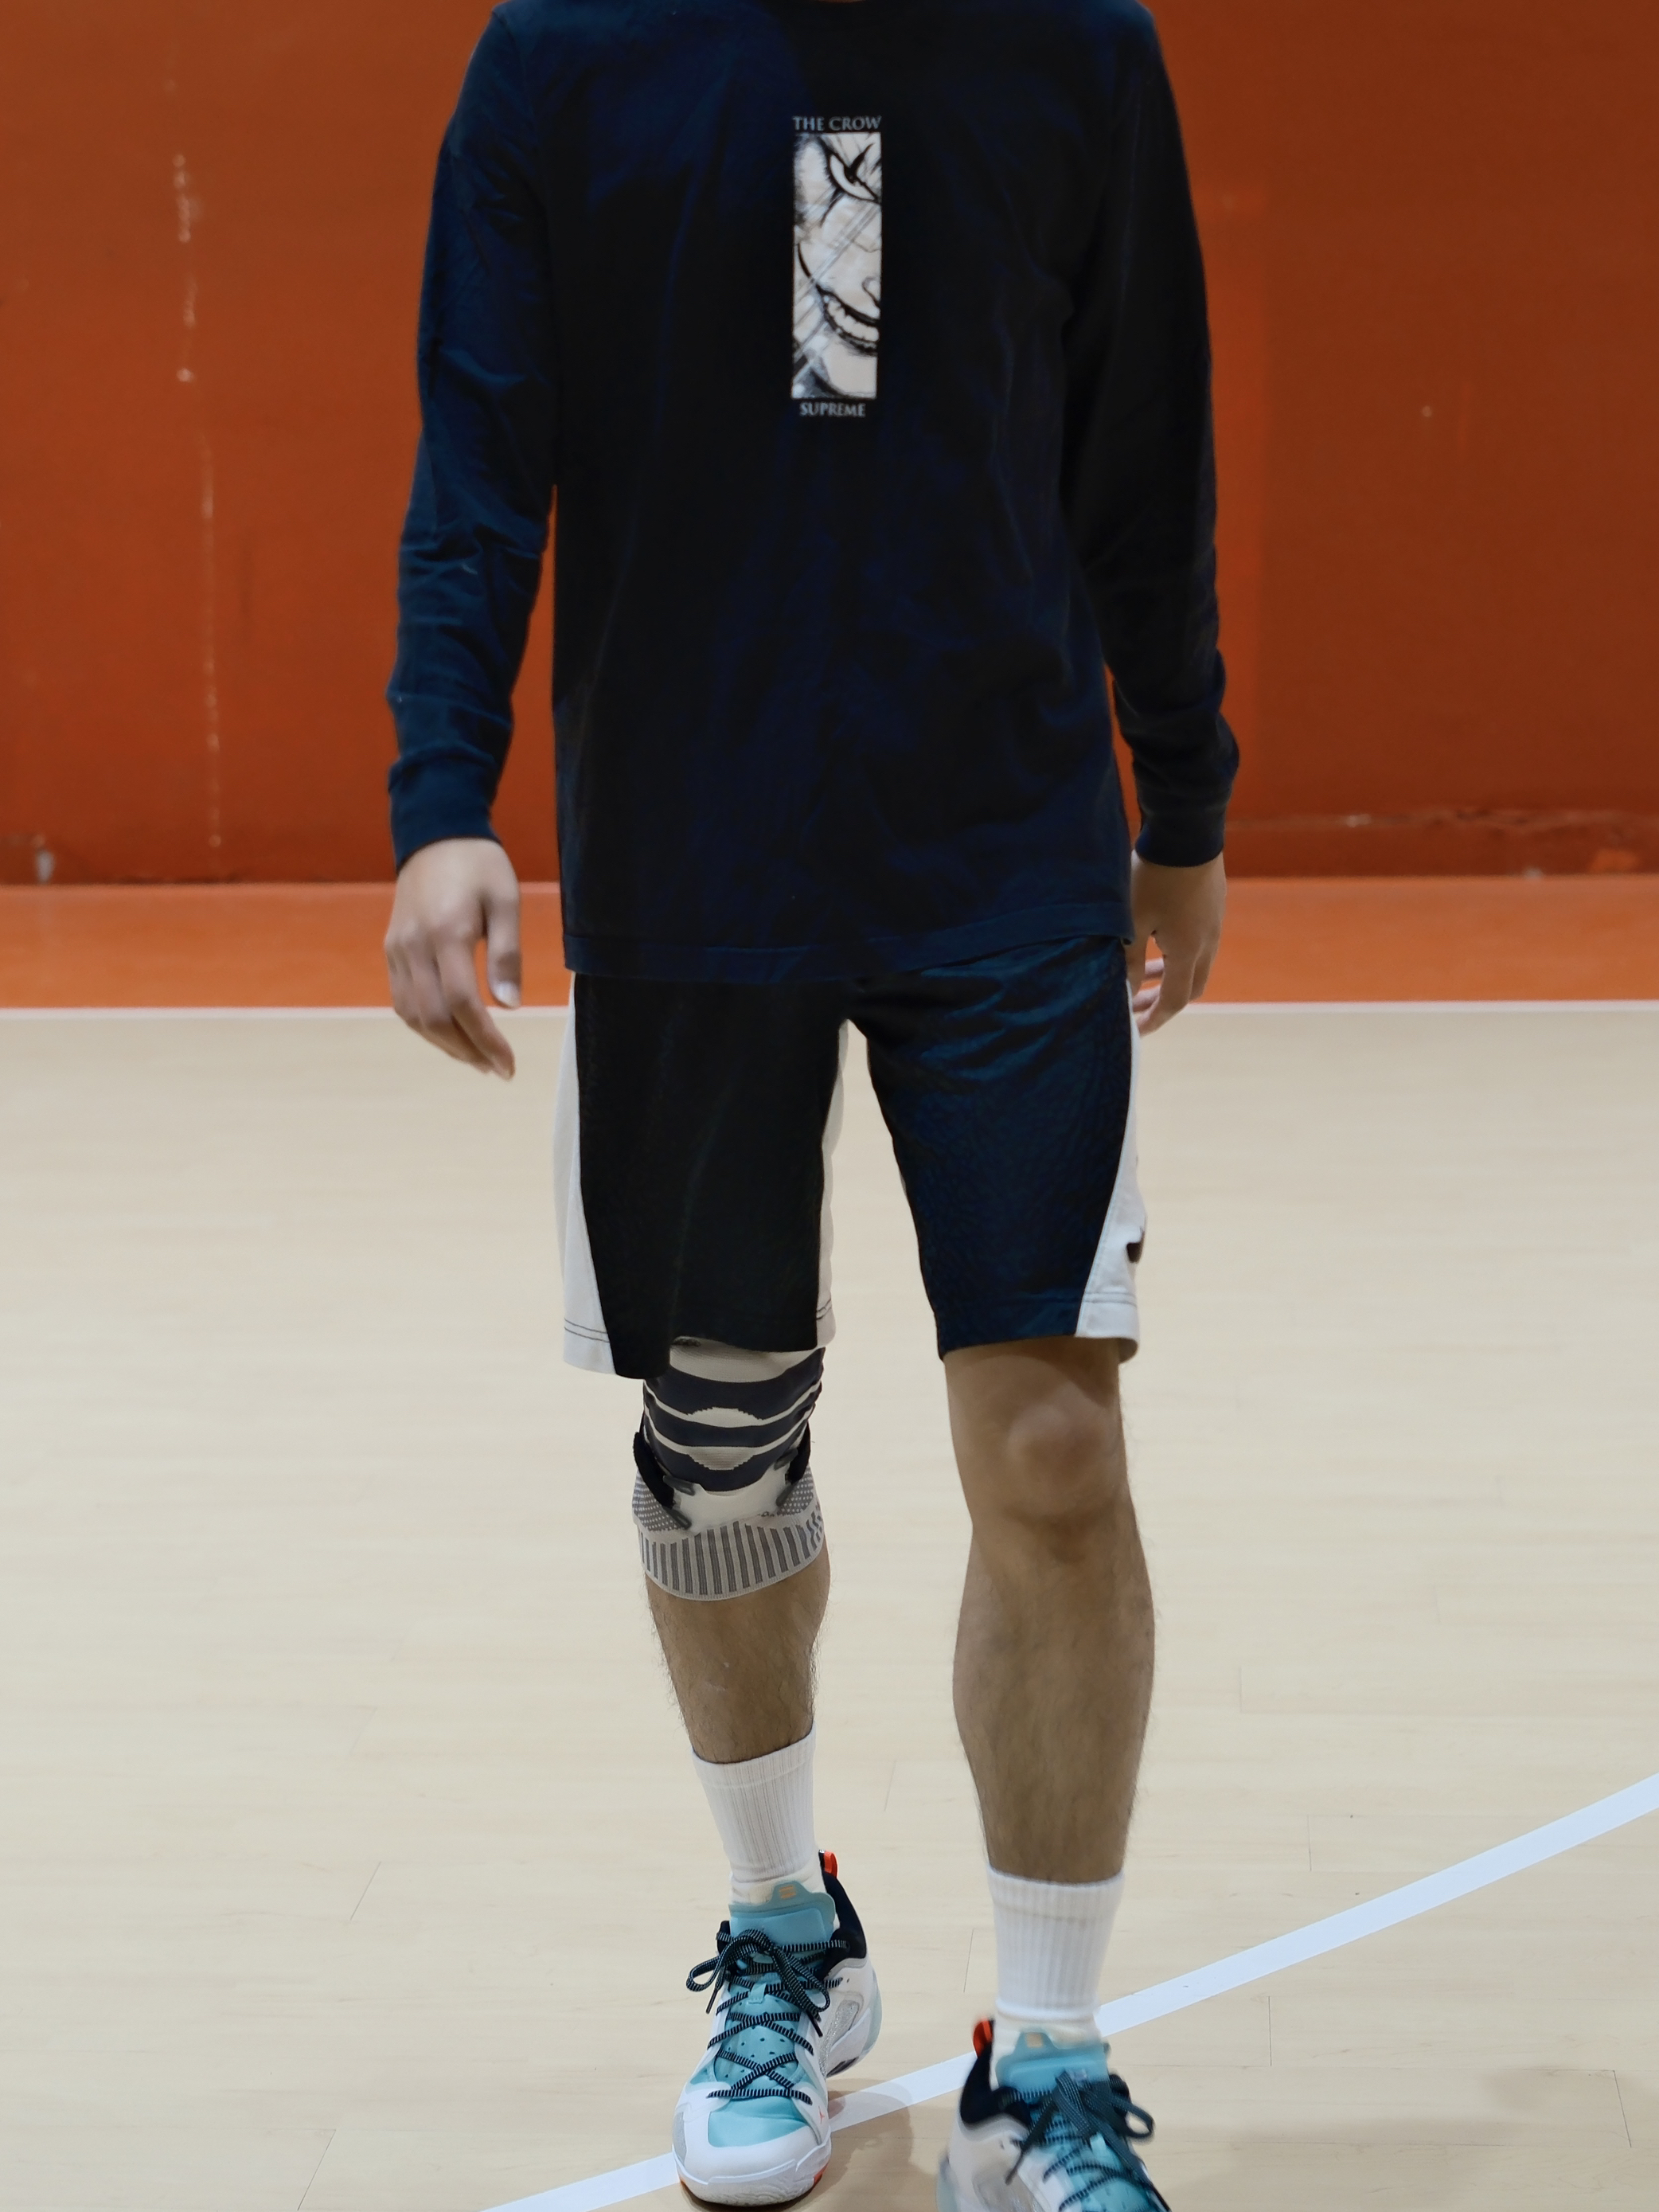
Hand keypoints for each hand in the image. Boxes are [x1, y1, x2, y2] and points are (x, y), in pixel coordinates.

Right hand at [384, 838, 521, 1077]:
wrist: (434, 833)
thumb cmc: (479, 865)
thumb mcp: (506, 900)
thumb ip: (508, 954)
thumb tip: (510, 1006)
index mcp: (446, 932)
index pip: (463, 1003)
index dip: (486, 1040)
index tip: (509, 1064)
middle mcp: (414, 946)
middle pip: (435, 1018)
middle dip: (467, 1051)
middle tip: (498, 1069)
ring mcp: (398, 950)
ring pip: (413, 1016)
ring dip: (445, 1045)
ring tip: (478, 1060)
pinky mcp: (392, 950)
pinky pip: (403, 1001)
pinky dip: (426, 1026)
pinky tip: (451, 1034)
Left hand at [1127, 853, 1225, 1034]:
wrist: (1187, 831)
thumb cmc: (1155, 877)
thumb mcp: (1132, 922)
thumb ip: (1130, 961)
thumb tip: (1125, 994)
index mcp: (1188, 952)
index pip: (1175, 1001)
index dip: (1155, 1019)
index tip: (1136, 1031)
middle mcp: (1208, 943)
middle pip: (1190, 988)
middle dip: (1162, 1002)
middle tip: (1136, 1005)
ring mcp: (1214, 924)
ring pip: (1195, 966)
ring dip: (1170, 977)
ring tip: (1144, 977)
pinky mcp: (1213, 907)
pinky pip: (1199, 944)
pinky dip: (1178, 956)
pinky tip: (1158, 944)